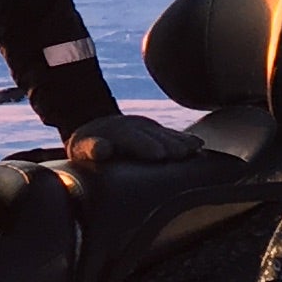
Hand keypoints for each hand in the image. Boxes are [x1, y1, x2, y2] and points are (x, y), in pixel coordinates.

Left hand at [70, 112, 205, 164]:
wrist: (96, 129)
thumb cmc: (88, 148)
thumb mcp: (83, 148)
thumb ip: (92, 148)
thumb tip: (101, 149)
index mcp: (114, 132)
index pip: (131, 137)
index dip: (145, 145)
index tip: (159, 154)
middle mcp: (132, 126)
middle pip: (152, 135)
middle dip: (167, 143)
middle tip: (182, 154)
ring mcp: (145, 127)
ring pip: (164, 133)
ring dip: (180, 141)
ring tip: (195, 148)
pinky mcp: (155, 132)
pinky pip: (171, 134)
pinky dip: (184, 139)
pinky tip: (198, 144)